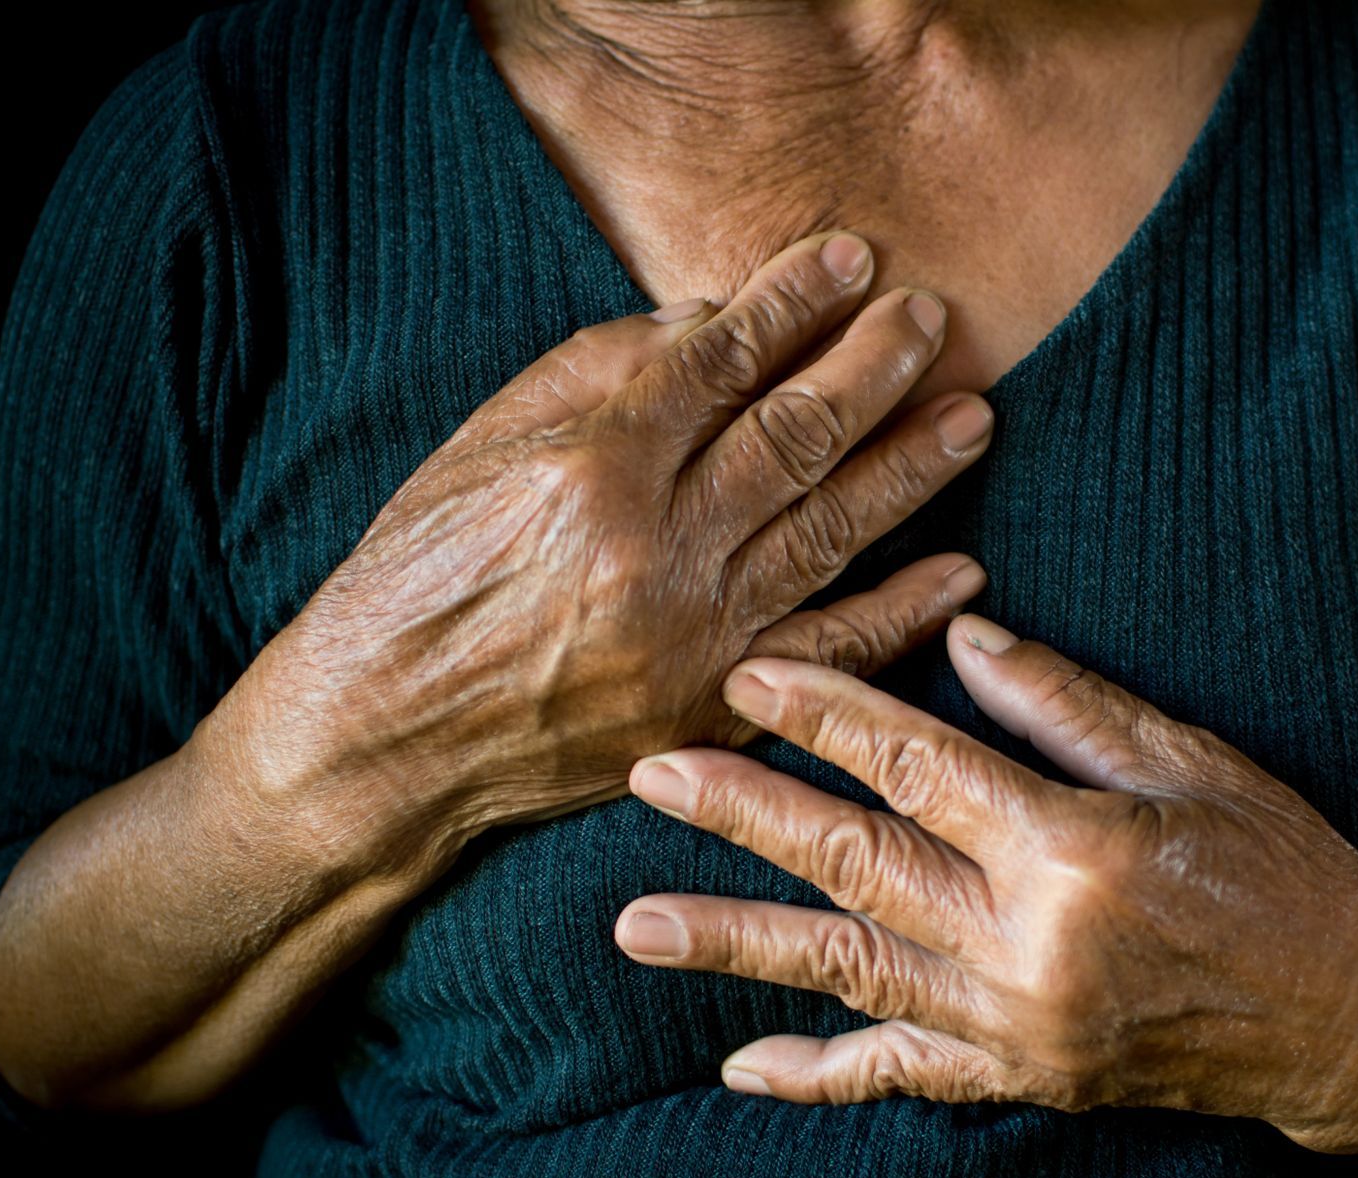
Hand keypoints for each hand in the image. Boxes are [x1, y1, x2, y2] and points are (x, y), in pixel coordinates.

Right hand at [206, 230, 996, 882]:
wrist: (383, 739)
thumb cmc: (415, 579)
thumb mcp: (476, 449)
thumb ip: (592, 376)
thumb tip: (704, 322)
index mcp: (590, 467)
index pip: (721, 360)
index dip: (794, 303)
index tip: (851, 258)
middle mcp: (654, 547)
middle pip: (796, 437)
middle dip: (875, 368)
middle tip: (932, 320)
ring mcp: (692, 632)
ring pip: (831, 532)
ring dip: (911, 471)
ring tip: (973, 417)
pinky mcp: (709, 703)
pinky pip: (829, 652)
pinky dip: (901, 611)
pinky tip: (961, 570)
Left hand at [614, 613, 1357, 1152]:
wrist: (1353, 1024)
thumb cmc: (1289, 873)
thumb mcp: (1197, 766)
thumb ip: (1069, 705)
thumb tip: (960, 632)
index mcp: (1071, 850)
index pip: (918, 763)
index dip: (826, 711)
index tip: (747, 673)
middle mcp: (1026, 945)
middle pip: (855, 862)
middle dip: (742, 814)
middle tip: (649, 774)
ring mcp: (1016, 1026)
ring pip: (848, 973)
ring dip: (738, 942)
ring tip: (634, 924)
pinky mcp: (1022, 1077)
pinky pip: (900, 1077)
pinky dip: (818, 1072)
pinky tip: (740, 1064)